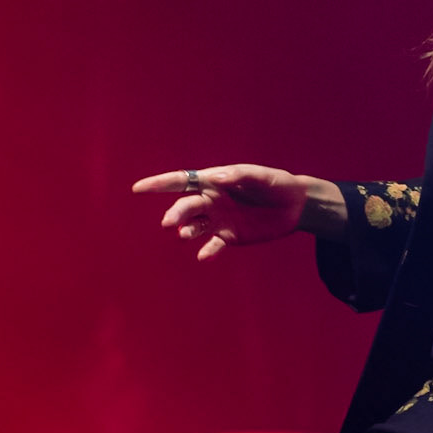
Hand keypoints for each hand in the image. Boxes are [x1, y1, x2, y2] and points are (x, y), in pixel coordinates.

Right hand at [132, 164, 342, 260]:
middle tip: (170, 223)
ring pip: (194, 227)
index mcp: (213, 181)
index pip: (181, 181)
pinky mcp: (229, 237)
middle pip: (185, 207)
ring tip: (184, 235)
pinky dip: (207, 251)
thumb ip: (238, 176)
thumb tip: (216, 178)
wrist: (295, 205)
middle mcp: (211, 201)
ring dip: (187, 231)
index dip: (158, 184)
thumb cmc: (276, 183)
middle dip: (175, 213)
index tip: (137, 188)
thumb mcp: (260, 176)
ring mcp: (218, 220)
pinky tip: (204, 256)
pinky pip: (213, 245)